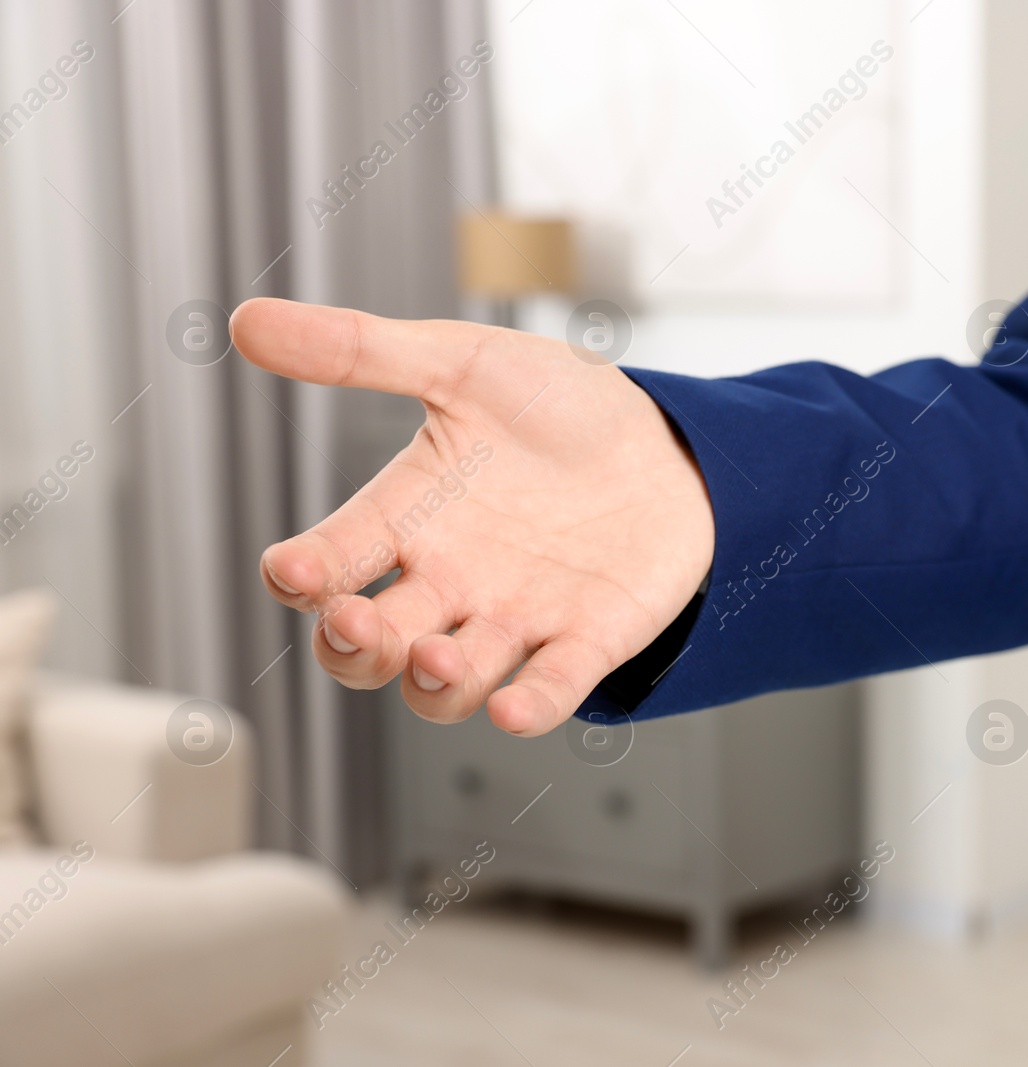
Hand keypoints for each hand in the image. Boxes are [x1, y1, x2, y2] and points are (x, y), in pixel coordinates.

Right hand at [230, 299, 714, 736]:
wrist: (669, 441)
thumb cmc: (558, 406)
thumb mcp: (464, 363)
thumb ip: (363, 350)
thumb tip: (247, 321)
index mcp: (410, 518)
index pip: (332, 562)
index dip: (304, 575)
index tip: (293, 569)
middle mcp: (450, 582)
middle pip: (371, 646)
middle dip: (353, 647)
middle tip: (356, 622)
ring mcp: (516, 618)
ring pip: (445, 686)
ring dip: (431, 681)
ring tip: (434, 653)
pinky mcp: (586, 641)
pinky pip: (548, 692)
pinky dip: (529, 708)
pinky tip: (512, 707)